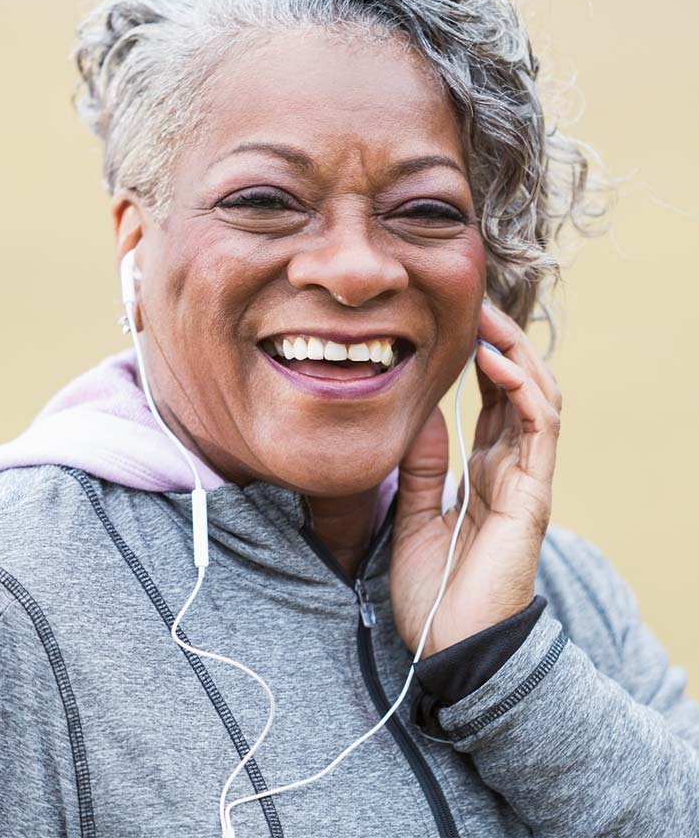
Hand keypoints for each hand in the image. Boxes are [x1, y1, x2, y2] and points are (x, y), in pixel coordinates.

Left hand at [390, 299, 562, 657]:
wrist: (449, 651)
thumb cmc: (432, 592)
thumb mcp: (413, 514)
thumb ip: (420, 464)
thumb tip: (421, 409)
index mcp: (482, 471)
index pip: (493, 399)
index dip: (480, 356)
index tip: (456, 320)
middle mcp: (509, 468)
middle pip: (518, 388)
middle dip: (500, 341)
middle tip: (474, 302)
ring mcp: (526, 479)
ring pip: (538, 398)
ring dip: (516, 353)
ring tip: (487, 318)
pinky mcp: (533, 494)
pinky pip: (540, 429)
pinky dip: (523, 389)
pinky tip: (497, 361)